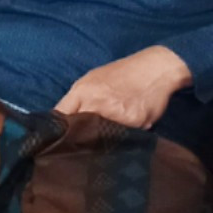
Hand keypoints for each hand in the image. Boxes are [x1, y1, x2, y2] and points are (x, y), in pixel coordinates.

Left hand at [54, 46, 191, 128]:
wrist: (155, 68)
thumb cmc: (121, 74)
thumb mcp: (91, 80)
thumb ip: (76, 100)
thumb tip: (61, 121)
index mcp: (82, 92)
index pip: (61, 116)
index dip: (57, 129)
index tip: (57, 139)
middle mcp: (97, 104)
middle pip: (78, 131)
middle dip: (77, 138)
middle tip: (79, 144)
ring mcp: (117, 115)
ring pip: (100, 138)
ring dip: (100, 141)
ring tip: (103, 140)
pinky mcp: (136, 123)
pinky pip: (123, 138)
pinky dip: (122, 139)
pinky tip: (124, 133)